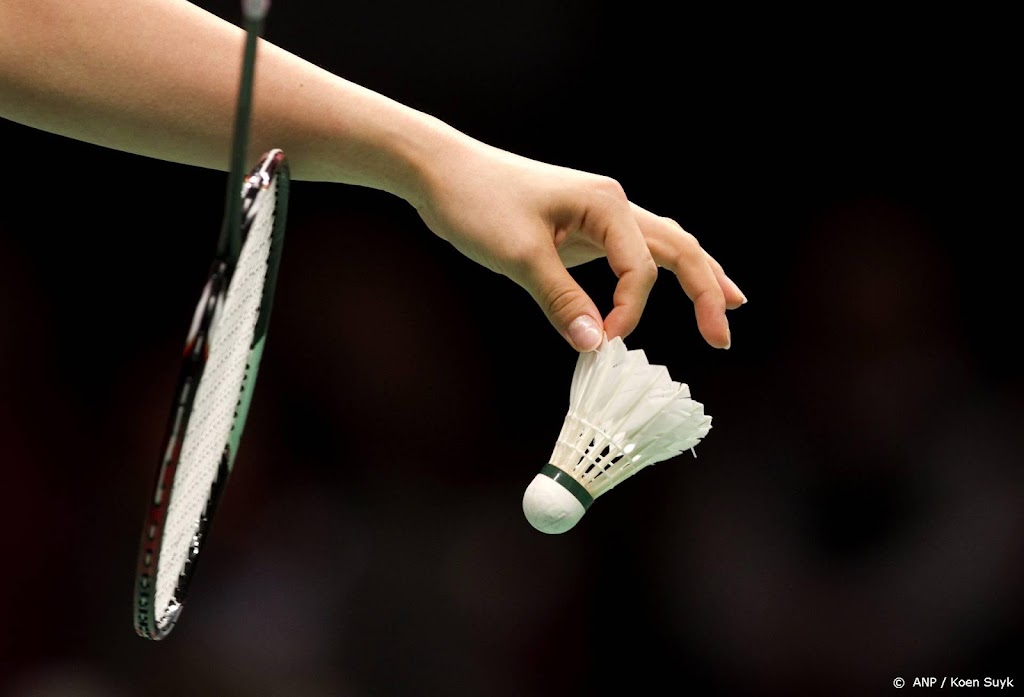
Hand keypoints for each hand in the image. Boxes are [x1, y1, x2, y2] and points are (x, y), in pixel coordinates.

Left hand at [413, 137, 745, 350]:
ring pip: (663, 245)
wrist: (442, 171)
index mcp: (606, 204)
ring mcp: (599, 216)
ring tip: (728, 303)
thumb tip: (593, 345)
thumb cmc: (477, 201)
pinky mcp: (582, 229)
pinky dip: (657, 271)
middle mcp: (612, 205)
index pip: (641, 269)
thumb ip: (560, 299)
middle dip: (706, 290)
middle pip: (678, 248)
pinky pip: (633, 252)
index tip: (601, 341)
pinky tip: (667, 285)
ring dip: (696, 275)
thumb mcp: (520, 255)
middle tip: (722, 336)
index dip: (629, 311)